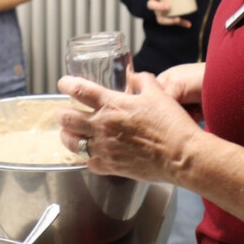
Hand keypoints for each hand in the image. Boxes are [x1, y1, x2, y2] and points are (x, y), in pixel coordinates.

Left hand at [56, 72, 203, 183]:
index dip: (67, 84)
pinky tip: (91, 154)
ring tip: (69, 133)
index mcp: (112, 104)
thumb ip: (142, 81)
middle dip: (62, 114)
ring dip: (67, 136)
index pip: (80, 90)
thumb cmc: (171, 123)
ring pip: (72, 143)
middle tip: (63, 112)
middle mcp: (103, 126)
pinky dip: (87, 158)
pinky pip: (89, 163)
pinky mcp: (111, 167)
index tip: (63, 83)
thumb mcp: (157, 92)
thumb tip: (134, 76)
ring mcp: (105, 148)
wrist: (181, 155)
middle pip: (68, 119)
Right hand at [147, 0, 197, 27]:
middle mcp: (155, 1)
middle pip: (151, 5)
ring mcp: (159, 11)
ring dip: (168, 20)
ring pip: (159, 18)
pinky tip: (188, 24)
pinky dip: (181, 23)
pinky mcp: (165, 18)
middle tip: (168, 6)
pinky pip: (172, 22)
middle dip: (159, 6)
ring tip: (178, 19)